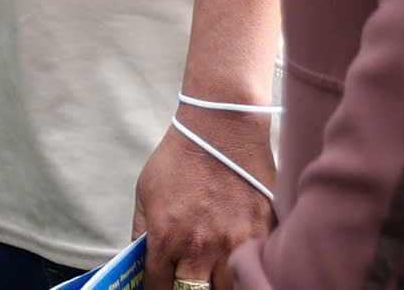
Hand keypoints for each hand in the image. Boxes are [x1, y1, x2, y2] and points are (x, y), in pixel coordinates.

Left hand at [134, 109, 273, 289]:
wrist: (222, 128)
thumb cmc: (180, 157)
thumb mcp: (145, 192)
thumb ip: (142, 231)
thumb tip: (140, 261)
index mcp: (166, 238)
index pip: (158, 288)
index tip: (161, 288)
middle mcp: (200, 248)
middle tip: (189, 280)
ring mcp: (234, 244)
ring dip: (218, 285)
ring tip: (213, 274)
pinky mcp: (262, 235)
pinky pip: (254, 269)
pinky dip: (246, 270)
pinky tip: (237, 262)